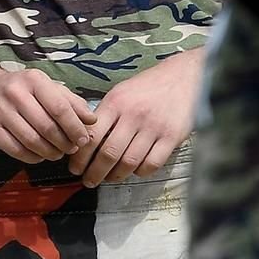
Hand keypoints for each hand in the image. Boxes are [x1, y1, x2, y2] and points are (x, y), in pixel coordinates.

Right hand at [0, 66, 97, 163]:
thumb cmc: (22, 90)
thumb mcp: (47, 87)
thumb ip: (72, 102)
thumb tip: (92, 121)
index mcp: (33, 80)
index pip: (60, 108)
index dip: (75, 128)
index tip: (83, 140)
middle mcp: (14, 93)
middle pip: (47, 128)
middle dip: (64, 143)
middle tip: (70, 149)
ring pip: (33, 142)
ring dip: (50, 152)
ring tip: (56, 153)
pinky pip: (17, 151)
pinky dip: (33, 157)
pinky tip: (39, 154)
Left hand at [67, 50, 199, 184]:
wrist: (184, 77)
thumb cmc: (148, 86)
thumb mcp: (121, 92)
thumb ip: (105, 113)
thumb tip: (85, 138)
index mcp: (115, 103)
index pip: (92, 134)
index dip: (81, 155)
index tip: (74, 167)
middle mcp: (133, 115)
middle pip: (109, 152)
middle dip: (94, 171)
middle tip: (88, 181)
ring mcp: (153, 127)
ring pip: (129, 161)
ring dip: (116, 175)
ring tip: (108, 179)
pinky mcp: (172, 137)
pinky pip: (152, 163)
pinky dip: (141, 172)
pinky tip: (134, 172)